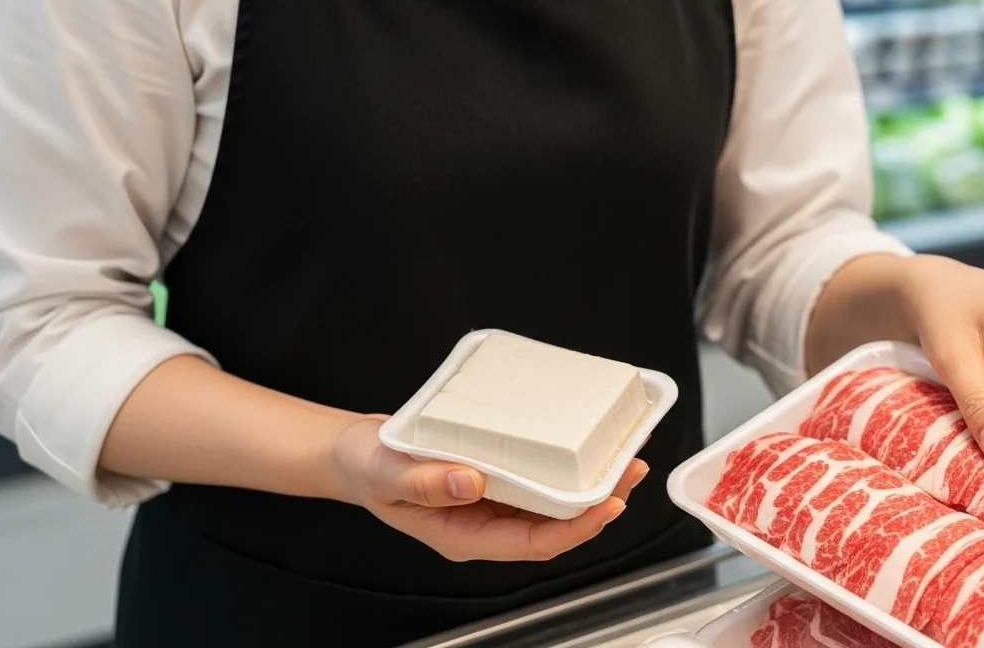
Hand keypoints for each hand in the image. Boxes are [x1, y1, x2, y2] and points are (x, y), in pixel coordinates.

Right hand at [328, 415, 642, 561]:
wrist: (352, 452)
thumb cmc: (366, 467)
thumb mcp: (388, 473)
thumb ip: (426, 482)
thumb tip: (473, 482)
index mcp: (466, 535)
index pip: (534, 542)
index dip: (576, 528)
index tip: (606, 505)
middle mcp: (486, 522)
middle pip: (554, 522)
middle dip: (598, 501)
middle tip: (631, 468)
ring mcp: (490, 500)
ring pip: (551, 499)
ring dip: (588, 480)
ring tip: (621, 454)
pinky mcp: (492, 476)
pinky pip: (535, 474)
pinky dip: (563, 461)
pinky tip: (581, 441)